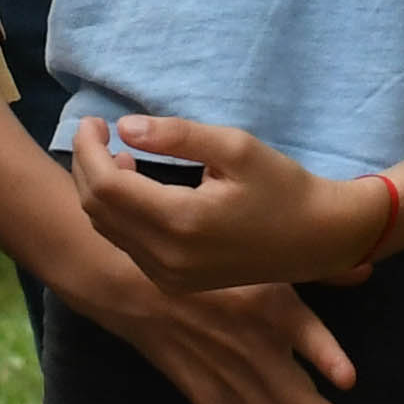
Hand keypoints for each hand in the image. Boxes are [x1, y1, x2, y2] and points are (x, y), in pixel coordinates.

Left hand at [68, 114, 377, 290]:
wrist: (317, 239)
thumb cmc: (282, 187)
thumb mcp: (236, 147)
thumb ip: (178, 136)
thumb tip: (125, 127)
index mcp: (181, 222)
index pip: (107, 186)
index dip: (89, 149)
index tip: (96, 120)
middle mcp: (167, 258)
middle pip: (98, 210)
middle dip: (86, 166)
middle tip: (97, 131)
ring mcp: (169, 277)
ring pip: (108, 230)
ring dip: (99, 190)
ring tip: (115, 154)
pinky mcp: (175, 283)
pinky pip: (128, 246)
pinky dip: (118, 213)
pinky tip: (135, 186)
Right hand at [71, 268, 378, 403]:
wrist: (138, 286)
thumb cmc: (212, 268)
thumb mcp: (264, 259)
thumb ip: (321, 270)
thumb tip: (368, 271)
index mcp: (269, 305)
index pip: (301, 330)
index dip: (323, 354)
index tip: (348, 381)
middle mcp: (252, 348)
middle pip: (298, 399)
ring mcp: (231, 380)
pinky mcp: (210, 400)